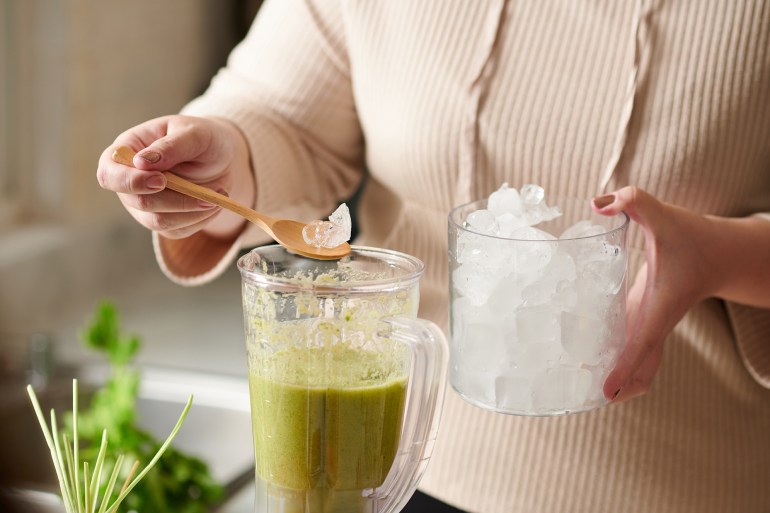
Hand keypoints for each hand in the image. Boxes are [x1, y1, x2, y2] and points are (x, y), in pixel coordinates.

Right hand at [96, 115, 253, 240]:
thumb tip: (141, 162)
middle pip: (138, 202)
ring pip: (158, 222)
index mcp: (127, 151)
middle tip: (209, 195)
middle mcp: (129, 182)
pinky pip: (177, 231)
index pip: (109, 174)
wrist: (222, 158)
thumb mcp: (194, 133)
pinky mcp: (163, 221)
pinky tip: (213, 203)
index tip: (161, 180)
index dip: (130, 182)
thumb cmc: (203, 139)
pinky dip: (200, 219)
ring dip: (192, 212)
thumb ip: (171, 145)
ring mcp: (143, 205)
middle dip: (176, 200)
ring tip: (218, 196)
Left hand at [592, 187, 715, 401]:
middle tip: (587, 400)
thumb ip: (633, 201)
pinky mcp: (650, 321)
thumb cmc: (691, 235)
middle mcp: (657, 321)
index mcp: (660, 304)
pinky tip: (596, 368)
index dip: (624, 368)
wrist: (720, 252)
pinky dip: (624, 367)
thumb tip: (597, 204)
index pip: (641, 342)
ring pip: (643, 367)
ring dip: (623, 383)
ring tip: (587, 392)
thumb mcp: (660, 213)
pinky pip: (638, 353)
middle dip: (621, 389)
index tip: (606, 392)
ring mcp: (654, 325)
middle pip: (643, 370)